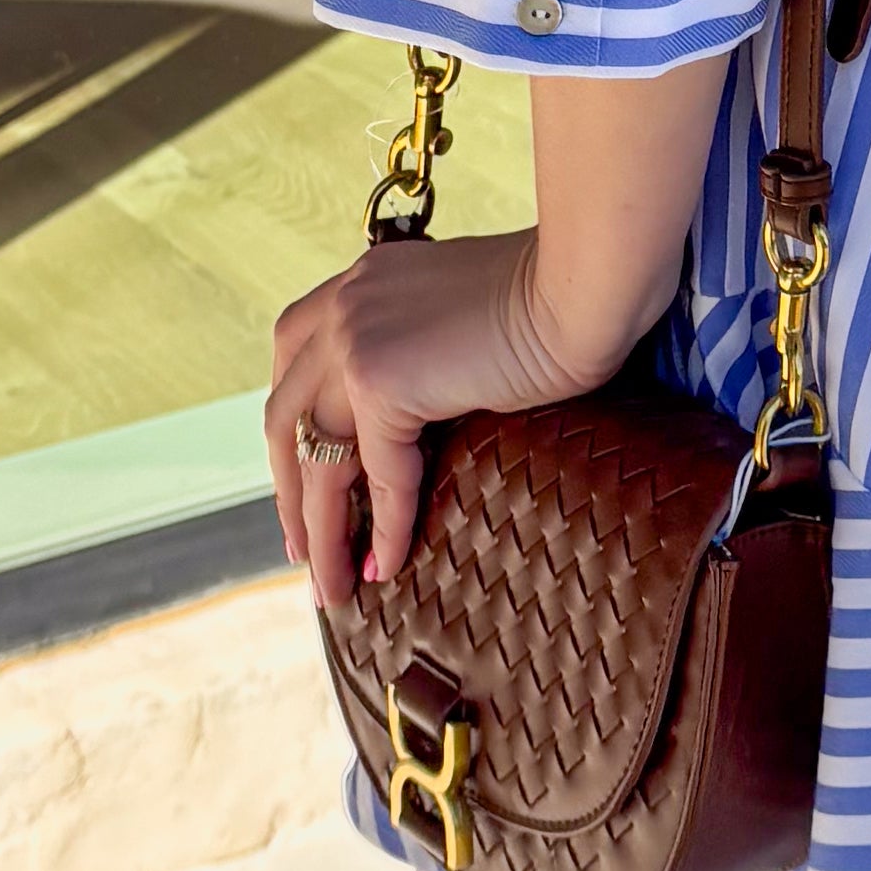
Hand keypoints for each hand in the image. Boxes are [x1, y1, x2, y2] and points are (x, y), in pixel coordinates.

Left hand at [269, 229, 605, 609]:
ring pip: (318, 458)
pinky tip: (387, 565)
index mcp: (361, 283)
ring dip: (322, 531)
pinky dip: (384, 527)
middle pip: (287, 417)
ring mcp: (353, 340)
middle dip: (290, 492)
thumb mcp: (465, 316)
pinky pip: (375, 475)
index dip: (294, 431)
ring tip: (333, 587)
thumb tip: (421, 409)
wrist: (584, 285)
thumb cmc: (558, 298)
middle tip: (301, 550)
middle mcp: (343, 306)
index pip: (295, 365)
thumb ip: (426, 347)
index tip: (302, 480)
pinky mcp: (380, 379)